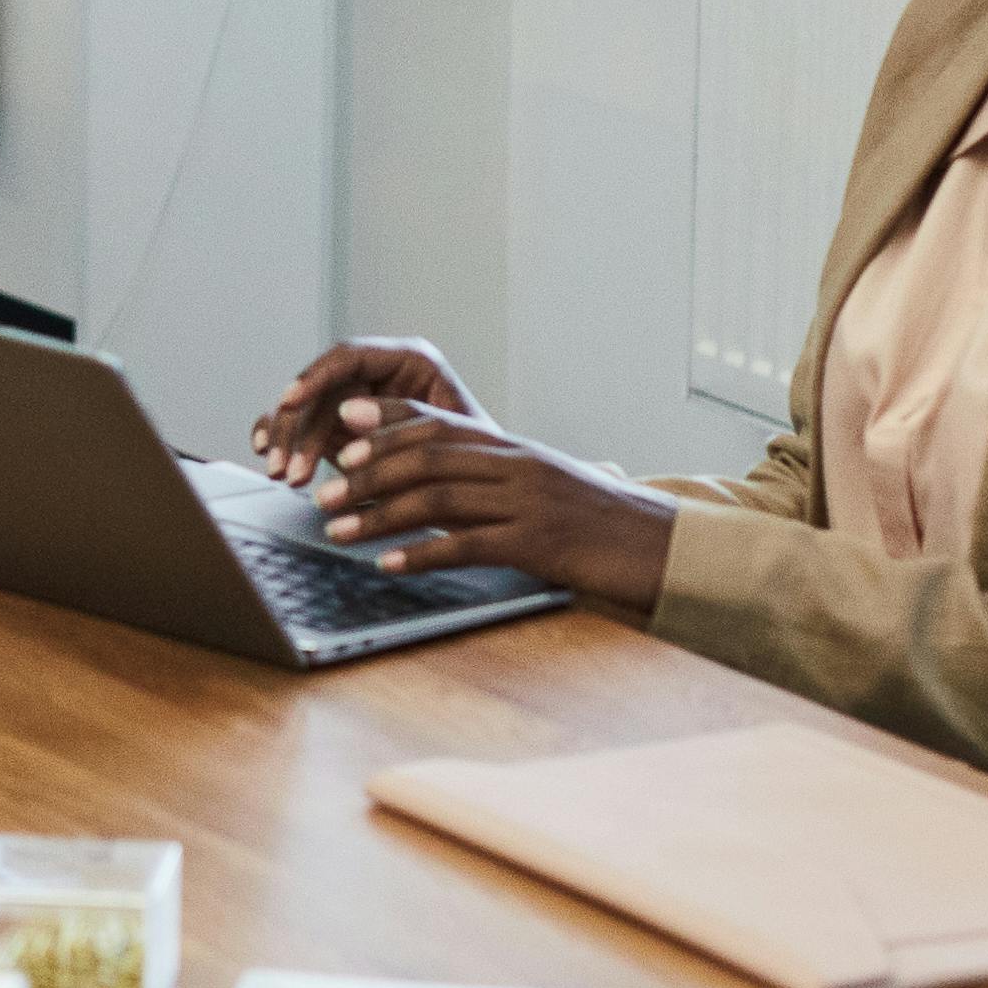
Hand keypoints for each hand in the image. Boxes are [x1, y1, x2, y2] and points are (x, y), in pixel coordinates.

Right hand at [254, 337, 482, 480]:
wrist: (486, 497)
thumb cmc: (478, 462)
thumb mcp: (448, 437)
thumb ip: (400, 420)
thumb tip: (347, 414)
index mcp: (410, 360)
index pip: (350, 356)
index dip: (315, 375)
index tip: (290, 399)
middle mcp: (378, 376)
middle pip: (321, 387)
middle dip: (298, 426)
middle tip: (288, 466)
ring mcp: (357, 402)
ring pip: (307, 410)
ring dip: (287, 440)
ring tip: (281, 474)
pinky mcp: (342, 429)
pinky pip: (302, 425)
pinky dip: (281, 438)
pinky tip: (266, 452)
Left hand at [302, 397, 677, 613]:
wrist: (663, 547)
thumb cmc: (600, 524)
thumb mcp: (546, 489)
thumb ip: (497, 481)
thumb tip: (437, 489)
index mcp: (516, 448)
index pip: (440, 421)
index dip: (387, 421)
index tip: (343, 424)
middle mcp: (518, 465)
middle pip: (428, 456)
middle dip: (369, 472)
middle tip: (324, 492)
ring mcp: (529, 502)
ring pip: (438, 498)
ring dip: (380, 515)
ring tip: (338, 531)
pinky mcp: (538, 544)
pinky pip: (468, 546)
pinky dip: (422, 555)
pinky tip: (389, 566)